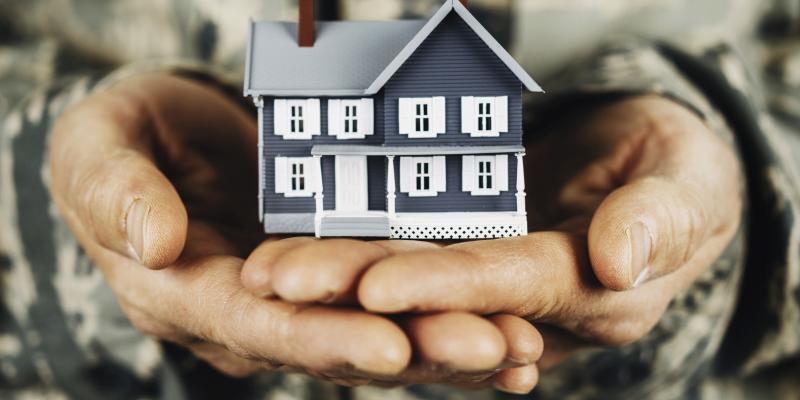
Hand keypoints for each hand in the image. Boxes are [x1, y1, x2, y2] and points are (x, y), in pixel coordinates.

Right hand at [49, 73, 542, 390]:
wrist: (158, 140)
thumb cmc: (121, 139)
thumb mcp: (99, 147)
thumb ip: (118, 193)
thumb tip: (155, 241)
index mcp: (187, 292)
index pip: (259, 326)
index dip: (324, 337)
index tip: (390, 344)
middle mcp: (249, 314)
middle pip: (337, 343)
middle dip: (418, 349)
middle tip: (497, 349)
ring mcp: (296, 301)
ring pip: (378, 332)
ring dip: (450, 342)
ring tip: (522, 348)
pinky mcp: (333, 278)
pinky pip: (392, 305)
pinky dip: (447, 318)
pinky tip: (510, 336)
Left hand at [241, 95, 741, 369]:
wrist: (654, 166)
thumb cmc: (679, 170)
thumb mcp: (688, 182)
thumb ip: (662, 219)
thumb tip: (619, 260)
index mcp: (594, 295)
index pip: (508, 290)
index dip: (442, 289)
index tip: (371, 287)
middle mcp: (532, 305)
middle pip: (438, 298)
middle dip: (354, 292)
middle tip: (274, 282)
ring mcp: (494, 283)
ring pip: (409, 284)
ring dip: (335, 278)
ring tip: (264, 272)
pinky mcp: (468, 256)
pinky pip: (407, 258)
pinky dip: (353, 257)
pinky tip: (296, 252)